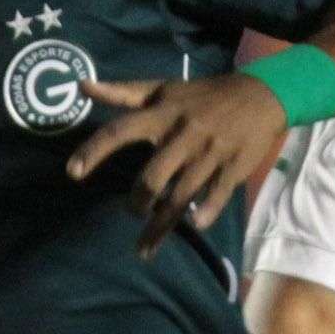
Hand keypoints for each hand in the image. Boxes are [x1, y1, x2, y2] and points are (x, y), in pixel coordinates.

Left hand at [64, 73, 292, 256]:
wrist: (261, 94)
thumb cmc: (202, 95)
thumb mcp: (163, 87)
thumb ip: (122, 92)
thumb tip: (81, 86)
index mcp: (162, 114)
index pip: (121, 130)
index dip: (95, 151)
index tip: (73, 173)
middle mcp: (183, 134)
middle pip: (152, 177)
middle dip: (138, 203)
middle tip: (131, 212)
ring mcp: (210, 153)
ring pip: (181, 196)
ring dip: (161, 225)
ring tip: (144, 247)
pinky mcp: (234, 168)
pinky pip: (217, 196)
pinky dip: (206, 213)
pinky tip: (196, 226)